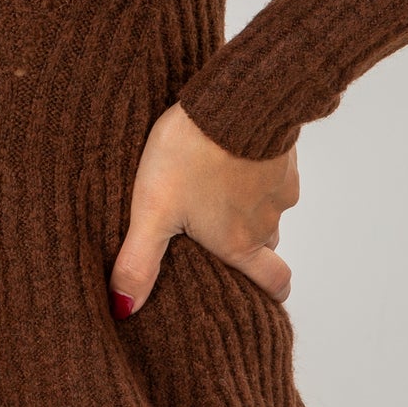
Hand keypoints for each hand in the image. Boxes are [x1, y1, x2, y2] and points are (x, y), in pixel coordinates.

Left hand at [109, 101, 298, 317]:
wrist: (235, 97)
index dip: (271, 292)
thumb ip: (139, 260)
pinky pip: (272, 170)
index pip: (274, 283)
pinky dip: (254, 169)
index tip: (263, 295)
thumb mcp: (153, 210)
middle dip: (249, 246)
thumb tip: (123, 309)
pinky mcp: (284, 152)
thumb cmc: (192, 154)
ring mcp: (279, 185)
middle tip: (220, 236)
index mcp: (239, 243)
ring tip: (215, 186)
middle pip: (267, 245)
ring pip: (268, 206)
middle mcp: (267, 221)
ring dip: (247, 203)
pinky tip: (229, 154)